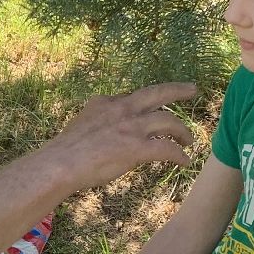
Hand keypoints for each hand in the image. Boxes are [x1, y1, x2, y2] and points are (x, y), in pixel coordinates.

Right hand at [40, 82, 197, 188]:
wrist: (61, 163)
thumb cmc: (65, 150)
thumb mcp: (82, 123)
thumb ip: (96, 121)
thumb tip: (101, 129)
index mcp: (107, 102)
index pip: (133, 98)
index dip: (145, 105)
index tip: (153, 108)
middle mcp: (123, 109)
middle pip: (158, 93)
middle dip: (178, 90)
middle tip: (192, 89)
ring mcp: (132, 127)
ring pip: (169, 121)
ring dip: (182, 131)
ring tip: (189, 140)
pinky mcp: (138, 147)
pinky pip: (167, 148)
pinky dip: (179, 154)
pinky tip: (184, 161)